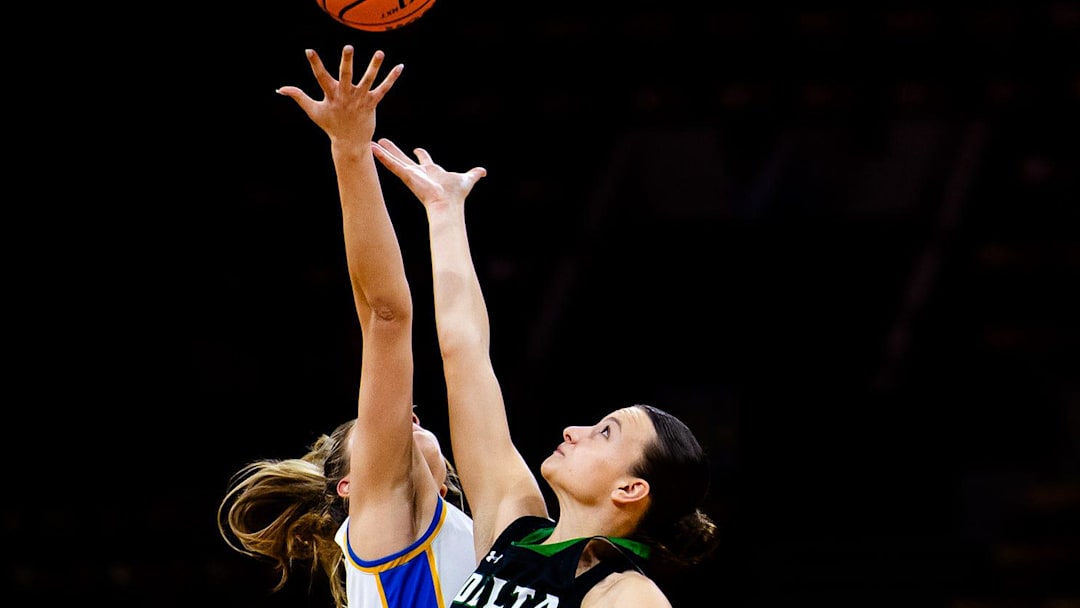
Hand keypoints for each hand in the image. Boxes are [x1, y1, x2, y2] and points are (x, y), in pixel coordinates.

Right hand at [276, 46, 401, 143]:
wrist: (349, 143)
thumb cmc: (330, 125)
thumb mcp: (313, 110)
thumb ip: (298, 97)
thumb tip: (281, 89)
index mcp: (331, 95)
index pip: (320, 77)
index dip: (315, 64)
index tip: (309, 51)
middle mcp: (346, 95)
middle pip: (346, 76)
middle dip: (346, 62)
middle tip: (348, 48)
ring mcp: (360, 99)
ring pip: (368, 80)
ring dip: (374, 67)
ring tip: (380, 53)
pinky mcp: (372, 103)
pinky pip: (383, 89)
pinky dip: (392, 78)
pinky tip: (400, 67)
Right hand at [372, 138, 486, 208]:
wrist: (447, 204)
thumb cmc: (456, 195)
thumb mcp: (466, 179)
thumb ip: (474, 174)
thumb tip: (483, 172)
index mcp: (431, 171)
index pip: (424, 160)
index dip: (421, 154)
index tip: (416, 149)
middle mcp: (419, 173)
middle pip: (403, 158)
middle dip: (394, 150)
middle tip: (382, 141)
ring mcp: (410, 174)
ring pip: (393, 160)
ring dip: (382, 152)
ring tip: (371, 142)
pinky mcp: (406, 175)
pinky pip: (391, 164)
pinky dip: (382, 157)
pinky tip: (371, 149)